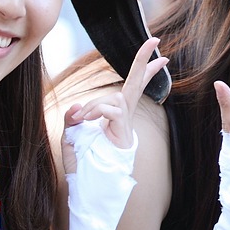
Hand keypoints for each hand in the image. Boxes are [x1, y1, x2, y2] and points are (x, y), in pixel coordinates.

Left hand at [62, 37, 167, 173]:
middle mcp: (124, 116)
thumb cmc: (82, 164)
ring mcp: (125, 125)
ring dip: (94, 105)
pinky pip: (112, 110)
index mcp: (116, 113)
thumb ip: (72, 118)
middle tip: (156, 40)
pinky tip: (87, 121)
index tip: (159, 51)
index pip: (132, 85)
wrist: (89, 188)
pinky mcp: (123, 134)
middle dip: (144, 60)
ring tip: (81, 121)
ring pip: (114, 98)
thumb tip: (77, 106)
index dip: (144, 67)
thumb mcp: (70, 135)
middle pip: (136, 82)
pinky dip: (97, 111)